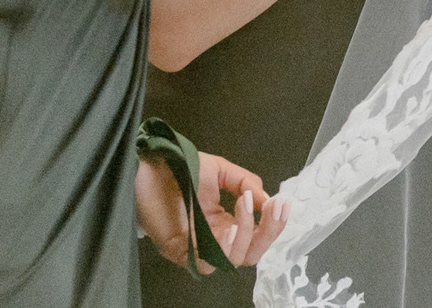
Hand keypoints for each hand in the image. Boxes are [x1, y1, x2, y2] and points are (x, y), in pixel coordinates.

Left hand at [136, 149, 286, 272]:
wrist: (149, 168)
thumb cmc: (181, 169)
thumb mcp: (221, 171)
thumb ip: (246, 183)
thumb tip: (266, 200)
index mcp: (228, 222)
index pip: (258, 236)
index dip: (274, 224)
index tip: (282, 203)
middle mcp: (216, 239)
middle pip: (251, 253)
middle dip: (268, 232)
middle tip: (273, 208)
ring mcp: (198, 247)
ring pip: (232, 260)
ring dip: (246, 236)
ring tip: (244, 206)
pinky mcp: (180, 251)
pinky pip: (206, 263)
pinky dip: (223, 249)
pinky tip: (230, 228)